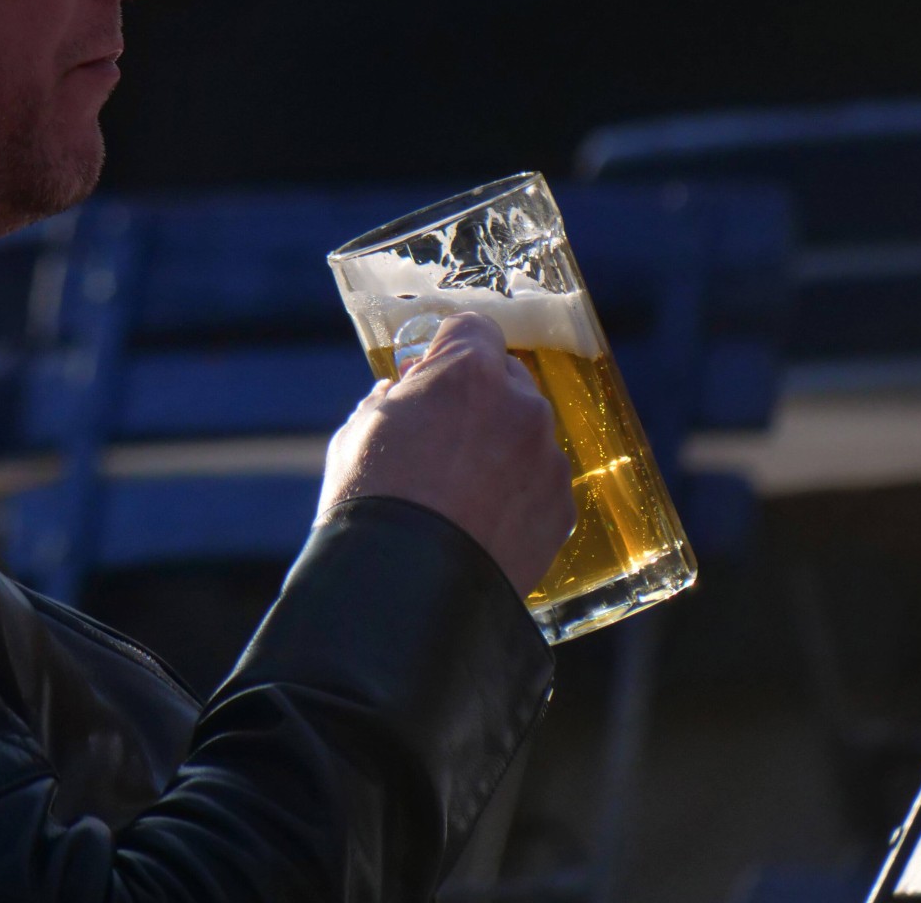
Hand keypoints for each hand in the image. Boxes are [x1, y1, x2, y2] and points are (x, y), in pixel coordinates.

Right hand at [319, 312, 574, 596]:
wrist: (407, 592)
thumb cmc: (372, 502)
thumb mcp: (360, 431)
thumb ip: (392, 400)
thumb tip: (404, 395)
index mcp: (470, 373)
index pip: (472, 328)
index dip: (446, 351)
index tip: (429, 376)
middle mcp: (521, 405)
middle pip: (506, 379)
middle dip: (478, 399)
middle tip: (441, 439)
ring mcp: (547, 459)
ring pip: (526, 434)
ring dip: (501, 448)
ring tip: (461, 494)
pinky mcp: (560, 509)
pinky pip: (539, 484)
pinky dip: (517, 495)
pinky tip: (482, 523)